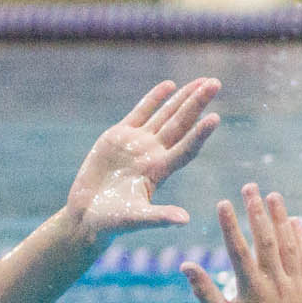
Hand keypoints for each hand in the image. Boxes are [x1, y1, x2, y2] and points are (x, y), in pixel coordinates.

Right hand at [64, 77, 220, 242]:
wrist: (87, 215)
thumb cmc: (111, 222)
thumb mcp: (135, 219)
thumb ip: (159, 218)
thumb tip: (185, 220)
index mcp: (159, 171)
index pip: (185, 148)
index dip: (200, 134)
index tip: (215, 118)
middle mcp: (153, 154)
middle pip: (181, 124)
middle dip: (197, 103)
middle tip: (215, 83)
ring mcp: (137, 143)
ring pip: (165, 115)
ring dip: (183, 97)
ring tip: (203, 80)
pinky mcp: (119, 136)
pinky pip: (140, 112)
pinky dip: (154, 98)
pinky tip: (170, 85)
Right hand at [182, 184, 301, 302]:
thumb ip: (205, 292)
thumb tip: (186, 265)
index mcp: (252, 289)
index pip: (238, 249)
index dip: (230, 225)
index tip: (223, 203)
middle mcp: (276, 282)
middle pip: (267, 239)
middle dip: (257, 211)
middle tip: (250, 187)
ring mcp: (295, 284)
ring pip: (290, 243)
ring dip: (281, 217)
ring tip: (273, 195)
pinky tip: (296, 223)